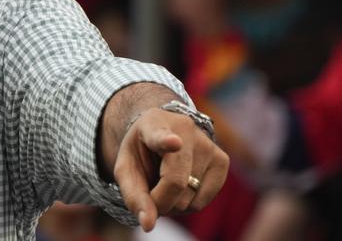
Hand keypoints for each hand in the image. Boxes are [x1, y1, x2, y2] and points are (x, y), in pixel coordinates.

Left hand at [114, 107, 228, 231]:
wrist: (162, 133)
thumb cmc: (142, 153)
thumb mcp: (126, 169)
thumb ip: (133, 196)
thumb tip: (148, 225)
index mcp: (154, 124)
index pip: (161, 135)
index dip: (167, 141)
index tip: (174, 143)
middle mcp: (185, 130)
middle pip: (175, 183)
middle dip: (159, 201)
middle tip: (150, 192)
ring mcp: (207, 144)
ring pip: (189, 198)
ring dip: (172, 204)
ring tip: (165, 184)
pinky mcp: (222, 160)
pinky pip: (203, 202)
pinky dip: (187, 205)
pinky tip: (181, 188)